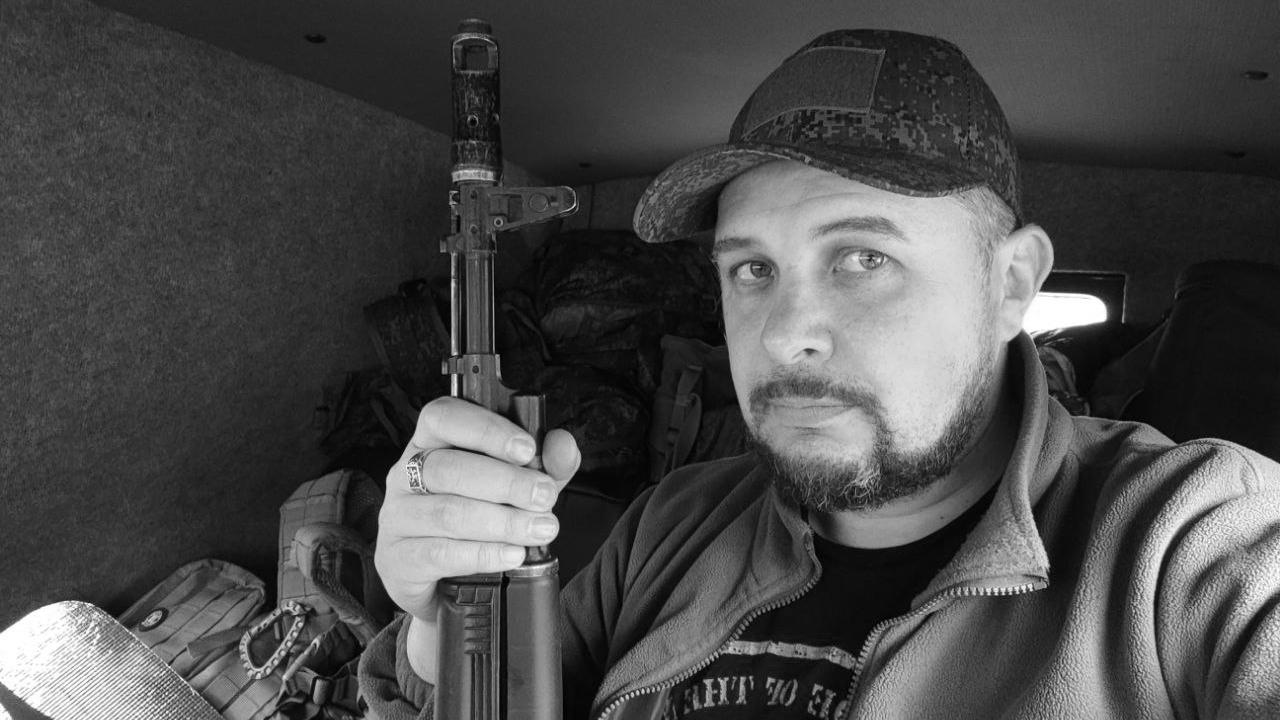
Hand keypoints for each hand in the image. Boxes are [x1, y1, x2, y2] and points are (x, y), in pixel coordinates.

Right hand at [374, 396, 579, 682]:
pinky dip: (483, 554)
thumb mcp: (518, 485)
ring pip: (447, 513)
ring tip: (541, 529)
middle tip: (546, 497)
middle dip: (505, 482)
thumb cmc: (480, 516)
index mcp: (431, 442)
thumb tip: (563, 444)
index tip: (527, 449)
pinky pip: (440, 554)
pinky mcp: (398, 559)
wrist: (445, 581)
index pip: (442, 417)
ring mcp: (397, 517)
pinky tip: (513, 554)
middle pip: (447, 468)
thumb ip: (545, 463)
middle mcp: (405, 474)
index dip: (485, 429)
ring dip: (502, 521)